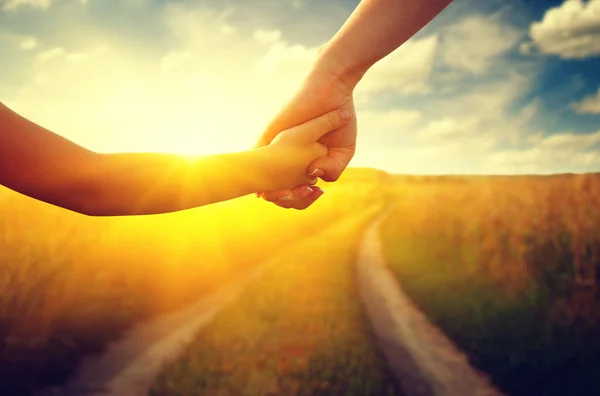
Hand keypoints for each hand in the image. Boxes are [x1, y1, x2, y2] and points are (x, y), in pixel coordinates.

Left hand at [256, 69, 356, 208]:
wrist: (333, 92)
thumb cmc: (340, 121)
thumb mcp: (343, 152)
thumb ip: (332, 170)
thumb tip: (313, 175)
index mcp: (303, 167)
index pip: (295, 194)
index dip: (302, 200)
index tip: (316, 192)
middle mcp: (286, 162)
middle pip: (278, 194)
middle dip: (289, 200)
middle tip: (306, 191)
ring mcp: (275, 151)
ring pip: (262, 183)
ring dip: (274, 194)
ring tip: (291, 190)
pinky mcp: (267, 137)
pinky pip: (252, 160)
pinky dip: (255, 176)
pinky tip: (265, 184)